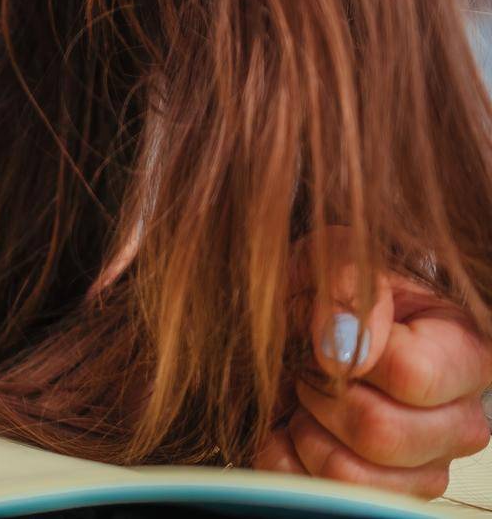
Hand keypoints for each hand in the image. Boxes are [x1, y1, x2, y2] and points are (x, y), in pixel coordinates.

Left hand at [254, 232, 491, 498]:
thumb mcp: (332, 257)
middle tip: (311, 370)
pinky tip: (294, 425)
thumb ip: (345, 285)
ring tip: (307, 397)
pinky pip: (320, 494)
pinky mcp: (383, 494)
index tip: (328, 339)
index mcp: (463, 353)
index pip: (414, 377)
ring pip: (351, 475)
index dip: (352, 357)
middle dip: (324, 397)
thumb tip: (345, 345)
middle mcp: (457, 419)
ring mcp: (424, 466)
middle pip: (384, 436)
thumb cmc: (325, 292)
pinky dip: (287, 457)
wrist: (291, 324)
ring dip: (307, 430)